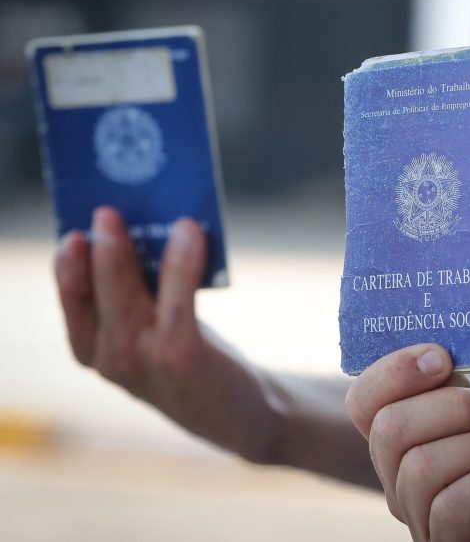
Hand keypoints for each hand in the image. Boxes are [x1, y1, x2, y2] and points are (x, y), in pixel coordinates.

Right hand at [55, 207, 278, 460]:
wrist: (244, 413)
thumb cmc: (195, 359)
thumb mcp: (157, 326)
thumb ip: (143, 290)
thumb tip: (150, 227)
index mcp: (97, 352)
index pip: (73, 305)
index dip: (68, 270)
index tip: (72, 234)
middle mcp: (112, 361)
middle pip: (95, 296)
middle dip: (98, 252)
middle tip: (105, 212)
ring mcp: (145, 362)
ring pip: (126, 297)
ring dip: (125, 254)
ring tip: (132, 220)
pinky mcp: (182, 357)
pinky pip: (177, 303)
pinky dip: (180, 265)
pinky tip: (188, 234)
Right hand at [346, 344, 469, 541]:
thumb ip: (458, 391)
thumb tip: (428, 364)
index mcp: (412, 442)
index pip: (365, 403)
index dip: (393, 372)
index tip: (441, 358)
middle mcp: (405, 483)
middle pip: (389, 431)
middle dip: (456, 407)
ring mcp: (425, 522)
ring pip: (421, 468)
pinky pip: (450, 508)